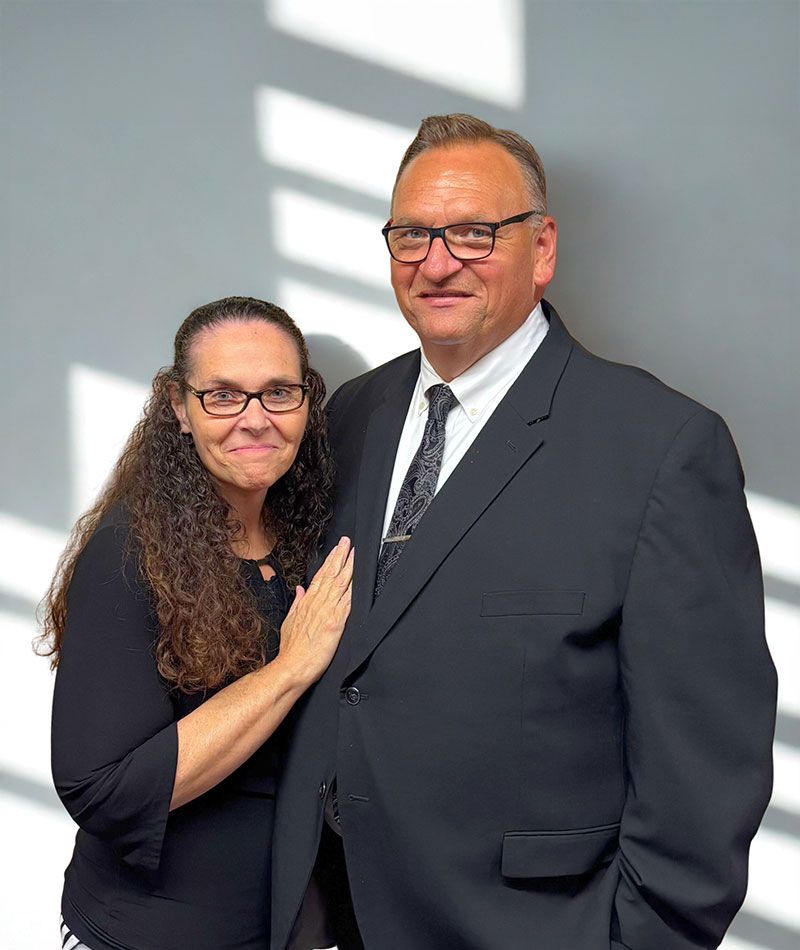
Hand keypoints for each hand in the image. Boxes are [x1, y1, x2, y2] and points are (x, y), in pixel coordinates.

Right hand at [276, 536, 353, 686]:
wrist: (292, 667)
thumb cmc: (291, 649)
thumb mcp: (290, 621)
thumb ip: (297, 603)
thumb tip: (300, 590)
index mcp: (307, 603)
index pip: (321, 576)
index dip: (330, 561)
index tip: (337, 549)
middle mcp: (318, 604)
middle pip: (331, 575)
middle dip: (340, 557)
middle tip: (347, 542)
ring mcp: (327, 612)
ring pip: (340, 584)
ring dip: (348, 567)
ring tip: (354, 554)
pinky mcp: (336, 623)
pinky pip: (347, 602)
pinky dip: (353, 590)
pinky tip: (359, 580)